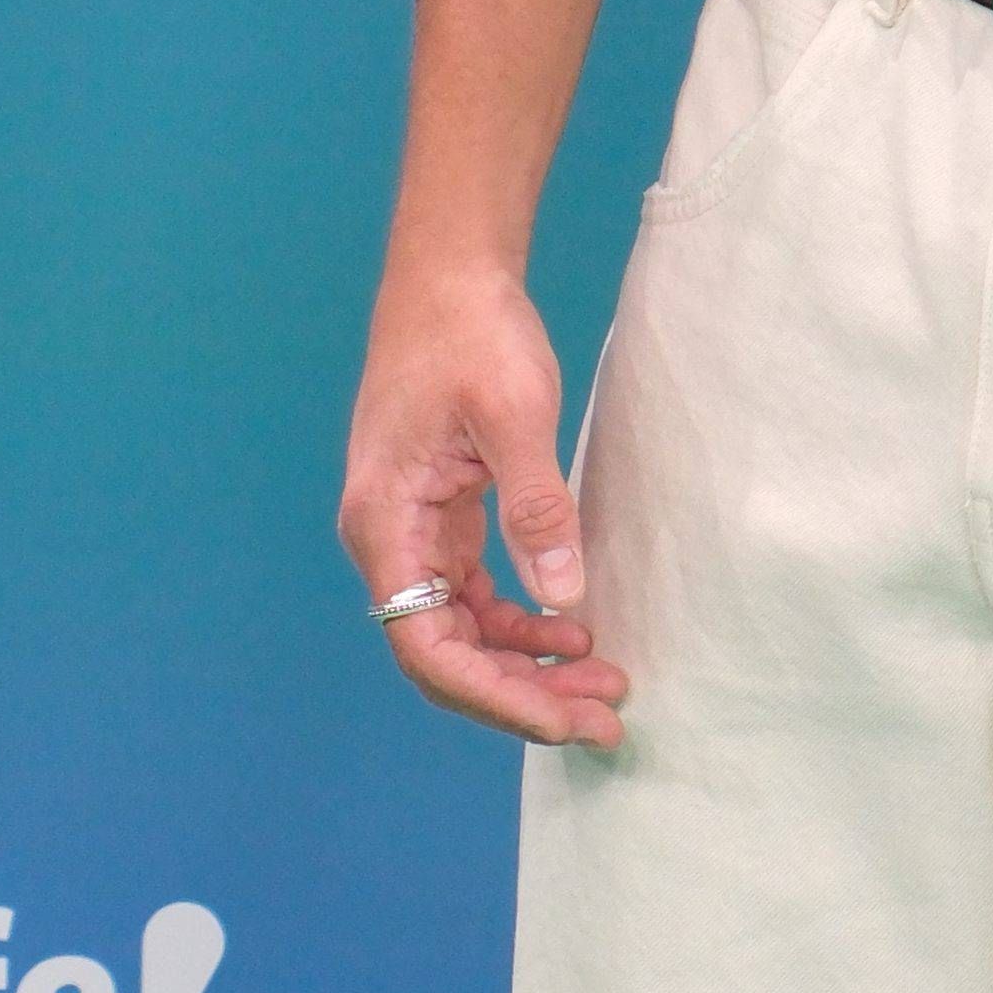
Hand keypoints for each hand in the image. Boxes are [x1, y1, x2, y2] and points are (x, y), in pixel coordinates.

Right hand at [341, 250, 632, 741]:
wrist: (450, 272)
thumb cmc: (471, 331)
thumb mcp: (513, 415)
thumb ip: (536, 510)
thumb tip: (565, 600)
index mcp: (385, 523)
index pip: (428, 646)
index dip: (495, 694)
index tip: (562, 719)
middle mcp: (387, 540)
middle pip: (447, 653)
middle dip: (524, 695)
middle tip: (606, 720)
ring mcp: (412, 531)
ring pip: (464, 631)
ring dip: (530, 665)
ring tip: (605, 687)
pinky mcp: (440, 517)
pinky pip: (475, 595)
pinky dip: (523, 622)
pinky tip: (576, 633)